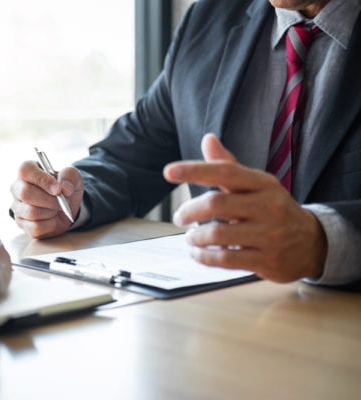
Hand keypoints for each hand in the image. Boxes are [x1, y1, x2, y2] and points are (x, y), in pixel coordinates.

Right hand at [10, 161, 83, 238]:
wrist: (67, 208)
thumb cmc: (65, 189)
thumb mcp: (73, 177)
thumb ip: (70, 176)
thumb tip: (65, 188)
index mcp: (27, 171)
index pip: (25, 170)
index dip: (42, 180)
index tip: (58, 189)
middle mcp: (18, 188)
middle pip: (25, 193)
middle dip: (49, 200)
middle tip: (62, 201)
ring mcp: (18, 207)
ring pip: (31, 212)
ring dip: (51, 211)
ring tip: (57, 208)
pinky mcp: (22, 224)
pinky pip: (35, 227)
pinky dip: (49, 225)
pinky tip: (52, 219)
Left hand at [163, 133, 326, 282]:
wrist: (312, 244)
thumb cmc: (272, 209)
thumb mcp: (255, 185)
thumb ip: (228, 166)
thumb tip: (208, 138)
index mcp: (263, 183)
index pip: (225, 171)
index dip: (194, 170)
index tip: (168, 172)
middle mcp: (268, 206)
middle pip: (217, 204)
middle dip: (190, 211)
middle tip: (179, 217)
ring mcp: (269, 235)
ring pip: (218, 234)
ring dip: (195, 237)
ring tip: (190, 237)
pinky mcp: (266, 261)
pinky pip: (225, 259)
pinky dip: (204, 257)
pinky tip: (198, 253)